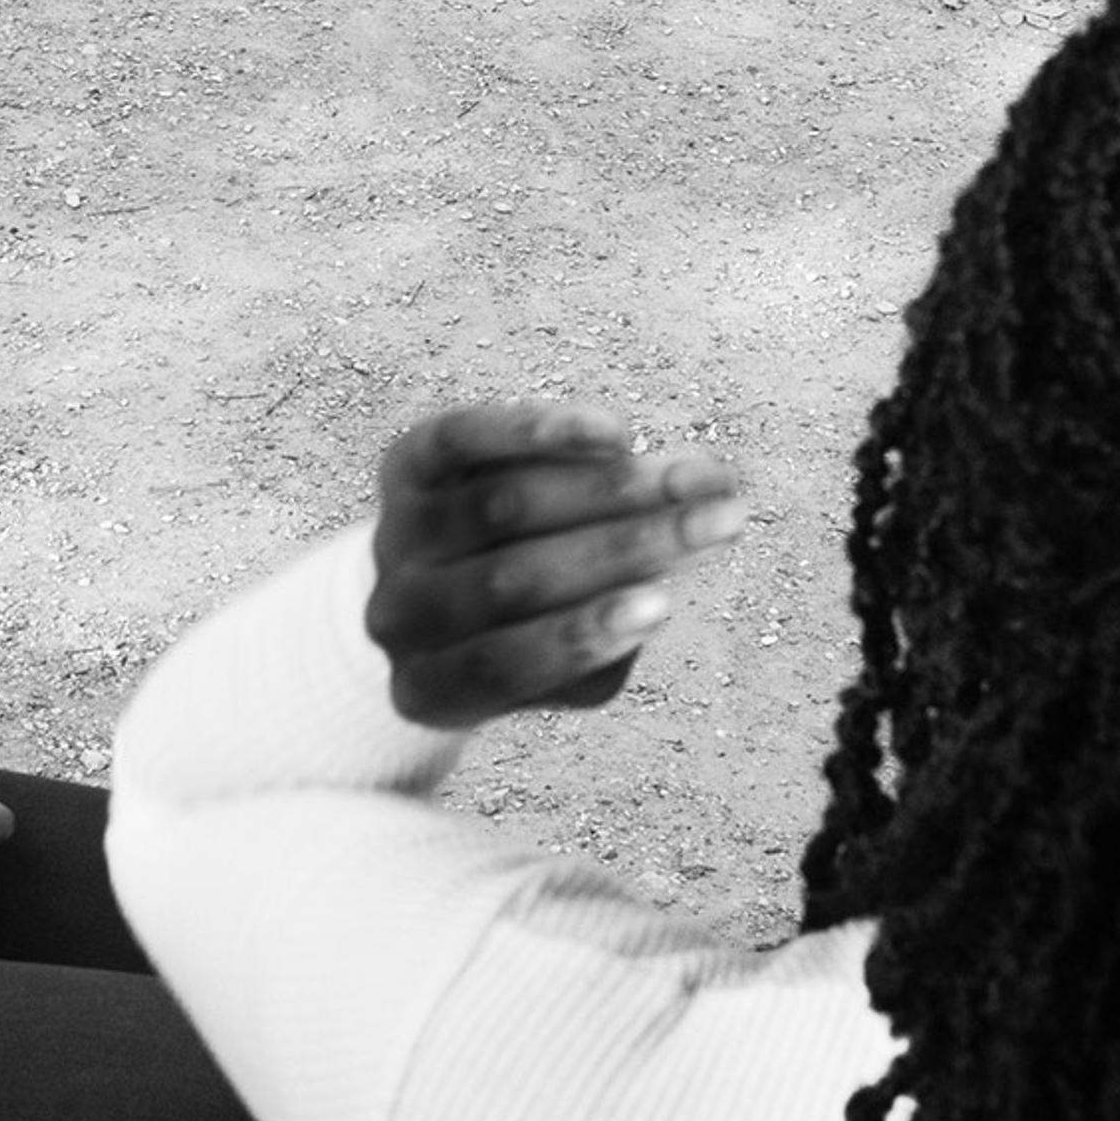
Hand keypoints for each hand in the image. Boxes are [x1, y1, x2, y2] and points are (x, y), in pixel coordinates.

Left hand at [365, 399, 744, 728]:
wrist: (436, 586)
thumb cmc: (524, 637)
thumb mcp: (563, 670)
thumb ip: (605, 648)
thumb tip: (652, 590)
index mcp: (428, 688)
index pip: (503, 665)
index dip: (583, 637)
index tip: (665, 606)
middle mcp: (399, 613)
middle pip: (513, 579)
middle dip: (629, 548)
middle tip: (723, 521)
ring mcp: (396, 535)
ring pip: (504, 506)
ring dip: (612, 489)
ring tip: (698, 478)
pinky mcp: (405, 464)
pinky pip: (466, 440)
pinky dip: (541, 432)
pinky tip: (616, 433)